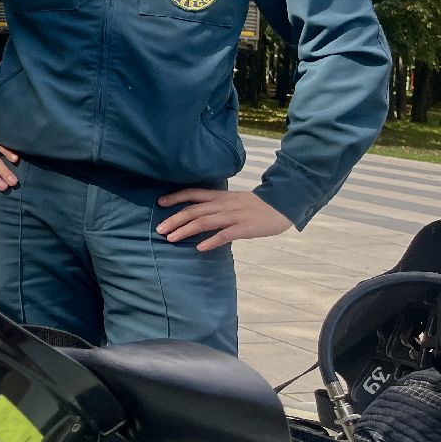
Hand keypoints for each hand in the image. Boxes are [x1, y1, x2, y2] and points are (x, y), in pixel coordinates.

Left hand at [156, 188, 292, 251]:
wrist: (282, 204)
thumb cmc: (256, 205)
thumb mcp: (233, 200)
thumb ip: (216, 205)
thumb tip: (199, 214)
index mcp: (219, 196)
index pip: (193, 193)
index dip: (175, 197)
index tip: (159, 202)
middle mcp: (222, 205)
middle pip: (193, 210)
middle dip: (174, 219)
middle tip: (159, 229)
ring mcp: (233, 216)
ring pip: (204, 222)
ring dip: (185, 230)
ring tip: (171, 239)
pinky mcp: (244, 228)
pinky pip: (225, 234)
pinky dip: (211, 241)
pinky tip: (199, 248)